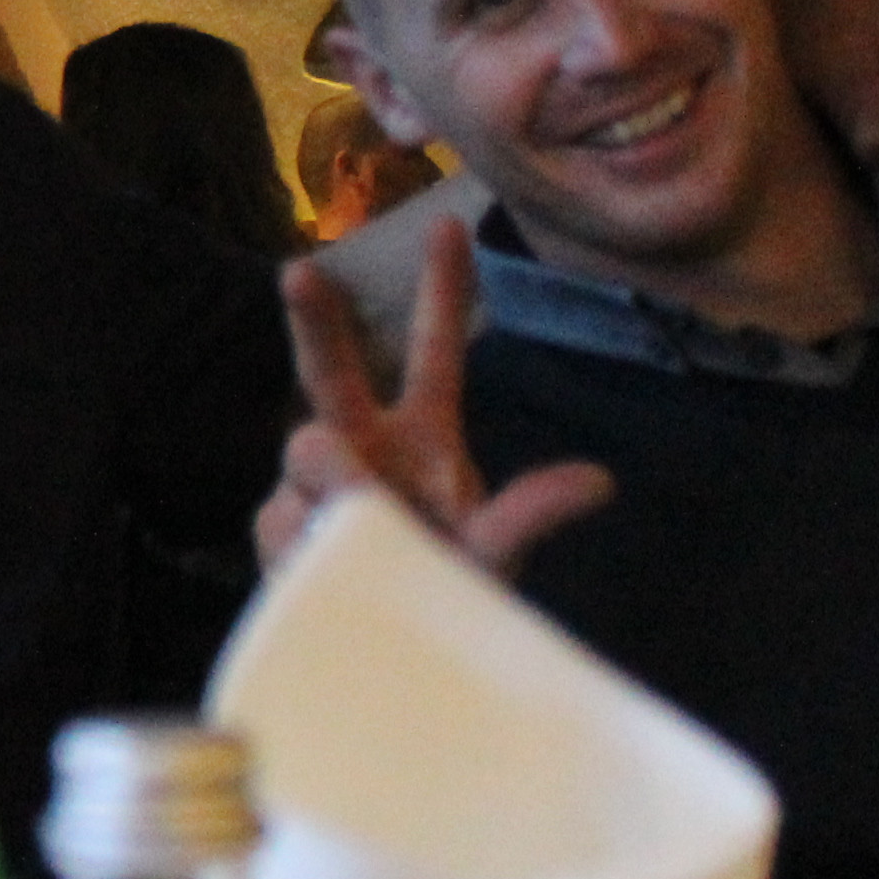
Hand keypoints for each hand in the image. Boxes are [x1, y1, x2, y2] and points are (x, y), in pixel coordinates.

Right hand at [261, 223, 610, 578]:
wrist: (389, 654)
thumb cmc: (447, 585)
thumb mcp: (497, 551)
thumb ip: (530, 513)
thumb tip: (601, 480)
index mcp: (421, 433)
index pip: (432, 349)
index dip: (441, 289)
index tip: (449, 224)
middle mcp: (360, 442)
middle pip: (328, 369)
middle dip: (314, 319)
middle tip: (298, 272)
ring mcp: (311, 483)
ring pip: (307, 451)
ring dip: (338, 482)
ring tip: (363, 526)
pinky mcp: (276, 525)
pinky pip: (287, 518)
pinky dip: (309, 545)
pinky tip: (327, 568)